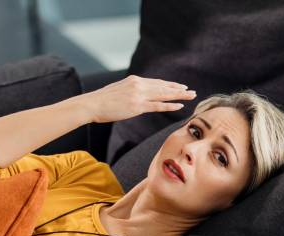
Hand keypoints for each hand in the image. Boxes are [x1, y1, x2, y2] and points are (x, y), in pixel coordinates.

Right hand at [81, 75, 196, 122]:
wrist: (92, 104)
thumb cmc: (102, 101)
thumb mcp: (118, 91)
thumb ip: (130, 91)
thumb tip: (137, 97)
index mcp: (134, 80)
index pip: (156, 82)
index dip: (169, 85)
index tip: (179, 87)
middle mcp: (139, 85)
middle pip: (163, 86)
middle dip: (178, 89)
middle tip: (191, 91)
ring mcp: (139, 95)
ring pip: (164, 94)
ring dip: (179, 95)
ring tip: (191, 96)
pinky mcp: (137, 106)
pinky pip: (158, 106)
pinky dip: (170, 106)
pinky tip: (180, 106)